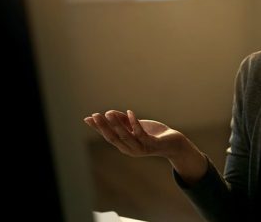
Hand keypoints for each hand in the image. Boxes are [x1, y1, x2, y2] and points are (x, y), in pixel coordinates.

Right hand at [84, 110, 207, 183]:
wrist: (173, 143)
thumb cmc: (153, 134)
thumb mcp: (135, 126)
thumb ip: (123, 121)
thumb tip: (108, 113)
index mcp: (124, 145)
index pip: (108, 136)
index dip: (98, 128)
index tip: (88, 118)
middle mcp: (130, 149)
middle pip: (114, 138)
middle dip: (103, 126)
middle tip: (95, 115)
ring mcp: (141, 148)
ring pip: (126, 136)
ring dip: (116, 124)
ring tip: (108, 113)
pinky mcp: (152, 144)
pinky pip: (141, 134)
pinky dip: (135, 123)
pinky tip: (130, 112)